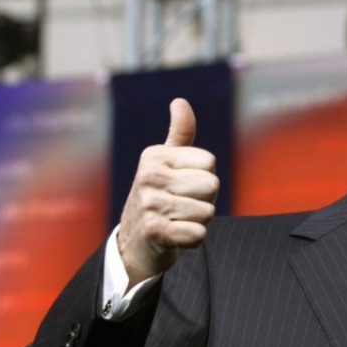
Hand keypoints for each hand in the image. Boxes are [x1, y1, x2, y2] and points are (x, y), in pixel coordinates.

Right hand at [117, 98, 218, 288]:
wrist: (134, 244)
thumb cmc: (159, 198)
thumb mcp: (166, 163)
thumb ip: (179, 134)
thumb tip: (180, 101)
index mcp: (155, 156)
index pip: (209, 162)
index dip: (203, 178)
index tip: (182, 187)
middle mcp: (149, 176)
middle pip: (211, 185)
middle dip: (204, 200)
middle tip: (181, 207)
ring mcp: (150, 204)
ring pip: (208, 212)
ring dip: (198, 221)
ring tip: (177, 221)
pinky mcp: (155, 232)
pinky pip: (198, 234)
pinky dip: (194, 239)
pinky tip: (176, 237)